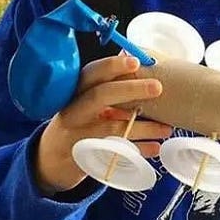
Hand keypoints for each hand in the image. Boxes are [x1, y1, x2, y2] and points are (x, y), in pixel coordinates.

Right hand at [34, 55, 169, 193]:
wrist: (53, 157)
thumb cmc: (79, 120)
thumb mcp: (85, 100)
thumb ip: (108, 86)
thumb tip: (142, 65)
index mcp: (76, 91)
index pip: (92, 73)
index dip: (112, 66)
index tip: (136, 61)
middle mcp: (74, 110)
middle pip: (100, 96)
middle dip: (130, 89)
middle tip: (158, 87)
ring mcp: (78, 135)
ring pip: (113, 128)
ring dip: (144, 128)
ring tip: (167, 128)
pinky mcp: (86, 157)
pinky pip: (117, 153)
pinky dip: (138, 150)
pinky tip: (155, 147)